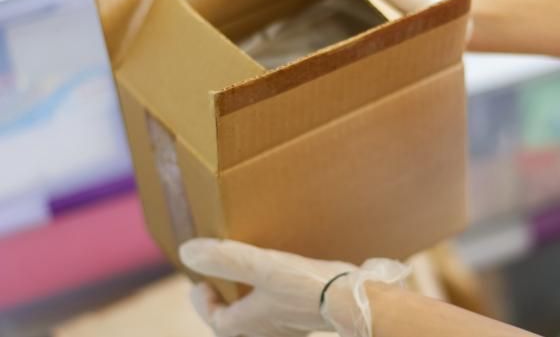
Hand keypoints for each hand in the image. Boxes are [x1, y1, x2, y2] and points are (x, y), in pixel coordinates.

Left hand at [180, 238, 408, 336]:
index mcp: (245, 325)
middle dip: (224, 301)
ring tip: (247, 276)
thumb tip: (187, 252)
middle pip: (233, 321)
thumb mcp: (260, 266)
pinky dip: (267, 299)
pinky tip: (280, 280)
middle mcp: (262, 332)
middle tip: (220, 279)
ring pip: (254, 318)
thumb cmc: (303, 285)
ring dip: (246, 300)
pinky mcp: (302, 319)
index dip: (204, 300)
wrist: (351, 300)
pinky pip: (275, 312)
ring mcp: (284, 328)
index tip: (201, 280)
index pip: (214, 318)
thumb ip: (224, 258)